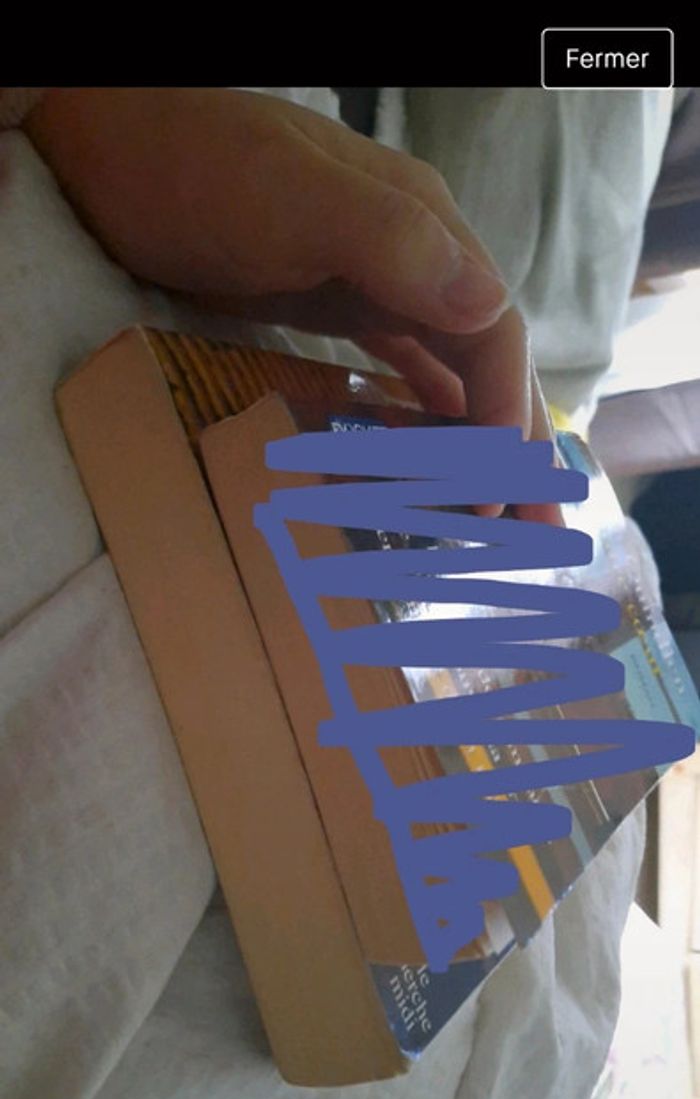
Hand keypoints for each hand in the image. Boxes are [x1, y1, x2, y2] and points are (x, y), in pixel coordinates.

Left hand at [26, 87, 557, 515]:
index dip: (503, 418)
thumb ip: (391, 243)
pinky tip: (433, 464)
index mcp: (423, 228)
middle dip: (515, 449)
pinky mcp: (335, 304)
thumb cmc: (194, 170)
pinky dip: (424, 422)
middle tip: (537, 534)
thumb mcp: (293, 200)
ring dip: (477, 446)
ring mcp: (374, 281)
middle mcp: (413, 258)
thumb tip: (488, 307)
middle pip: (485, 362)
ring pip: (449, 374)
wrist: (111, 148)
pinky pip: (401, 372)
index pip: (493, 334)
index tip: (494, 496)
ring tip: (495, 520)